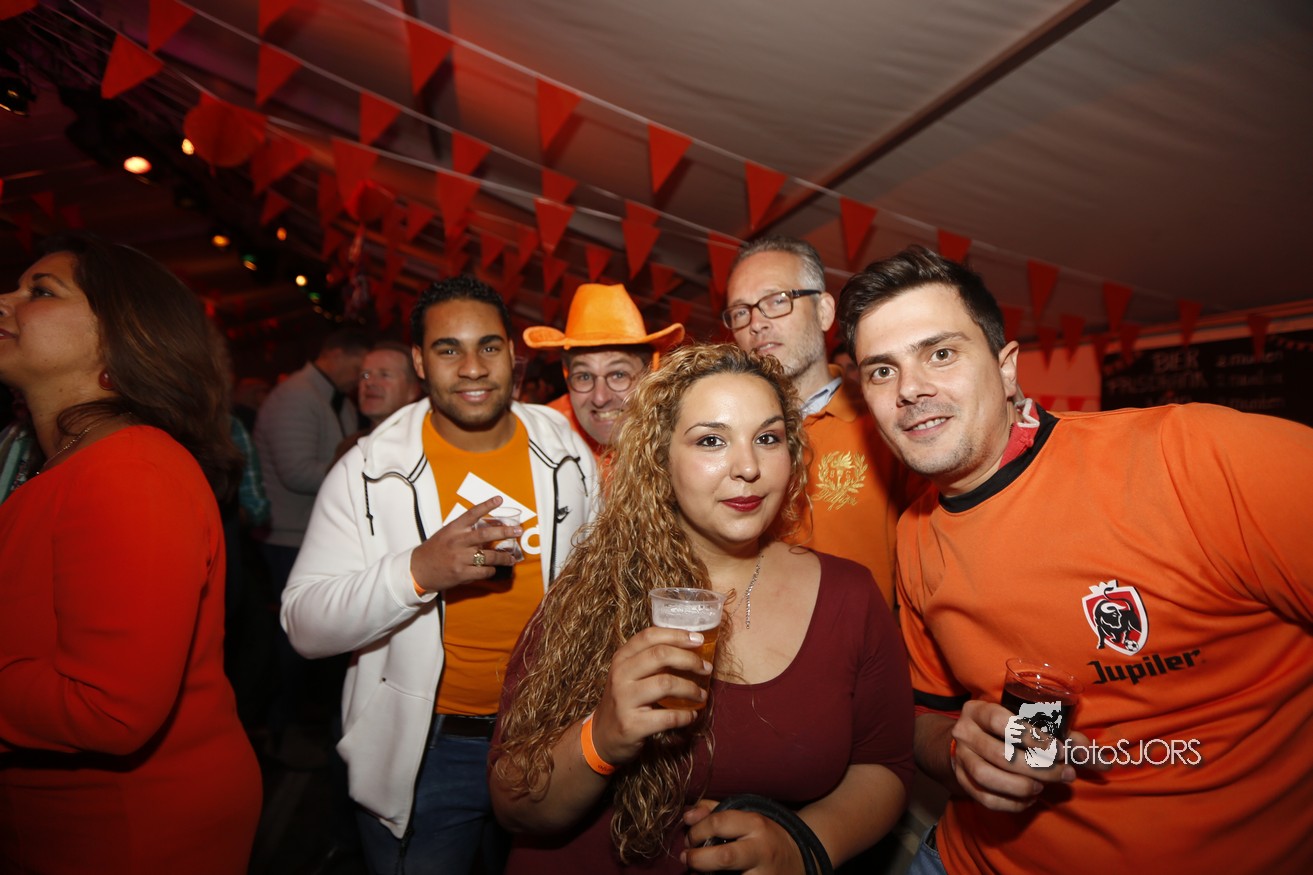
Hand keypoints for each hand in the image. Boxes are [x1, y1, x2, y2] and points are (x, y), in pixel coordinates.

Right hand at [409, 497, 520, 592]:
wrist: (418, 569)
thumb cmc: (435, 550)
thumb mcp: (447, 534)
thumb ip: (466, 531)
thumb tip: (491, 528)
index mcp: (453, 529)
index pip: (472, 513)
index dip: (486, 505)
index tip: (499, 499)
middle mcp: (457, 542)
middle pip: (485, 534)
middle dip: (504, 532)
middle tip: (517, 531)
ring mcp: (460, 558)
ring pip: (489, 556)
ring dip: (503, 557)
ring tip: (511, 559)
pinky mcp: (461, 573)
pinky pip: (484, 571)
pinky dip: (491, 570)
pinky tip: (493, 569)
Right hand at [587, 626, 711, 766]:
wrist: (603, 736)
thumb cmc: (625, 700)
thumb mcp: (630, 675)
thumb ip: (651, 660)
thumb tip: (690, 647)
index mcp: (621, 658)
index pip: (649, 636)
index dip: (676, 635)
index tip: (698, 639)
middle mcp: (620, 675)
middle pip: (660, 655)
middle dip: (689, 660)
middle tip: (706, 668)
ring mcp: (624, 700)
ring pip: (666, 683)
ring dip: (691, 689)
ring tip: (702, 695)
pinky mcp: (631, 725)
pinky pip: (667, 717)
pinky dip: (685, 716)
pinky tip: (691, 715)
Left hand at [681, 800, 805, 873]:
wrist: (801, 859)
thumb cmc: (764, 836)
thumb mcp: (746, 817)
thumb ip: (714, 811)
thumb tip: (687, 815)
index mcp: (756, 824)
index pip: (718, 822)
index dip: (696, 830)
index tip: (689, 837)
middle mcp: (762, 850)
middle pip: (723, 857)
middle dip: (696, 858)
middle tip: (687, 858)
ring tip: (697, 872)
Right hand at [950, 700, 1104, 811]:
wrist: (969, 743)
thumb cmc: (1008, 730)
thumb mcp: (1031, 724)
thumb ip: (1067, 739)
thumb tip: (1104, 762)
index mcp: (978, 710)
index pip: (1002, 722)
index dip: (1034, 738)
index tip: (1061, 751)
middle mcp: (964, 733)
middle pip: (1001, 755)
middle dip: (1038, 768)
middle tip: (1064, 774)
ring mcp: (959, 758)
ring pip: (988, 777)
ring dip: (1022, 785)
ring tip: (1043, 787)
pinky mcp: (962, 782)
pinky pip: (985, 798)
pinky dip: (1011, 802)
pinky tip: (1029, 798)